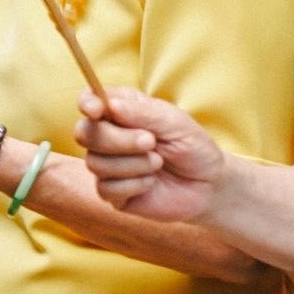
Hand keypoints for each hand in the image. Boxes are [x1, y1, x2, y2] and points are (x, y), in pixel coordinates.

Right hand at [75, 87, 226, 223]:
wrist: (208, 186)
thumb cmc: (192, 146)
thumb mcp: (174, 123)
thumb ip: (142, 113)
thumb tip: (109, 105)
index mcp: (119, 110)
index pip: (89, 101)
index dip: (87, 103)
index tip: (97, 110)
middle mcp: (108, 136)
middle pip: (84, 133)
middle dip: (117, 139)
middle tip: (151, 142)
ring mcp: (107, 165)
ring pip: (95, 162)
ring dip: (132, 164)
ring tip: (158, 163)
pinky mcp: (113, 193)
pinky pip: (106, 188)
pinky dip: (133, 184)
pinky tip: (151, 183)